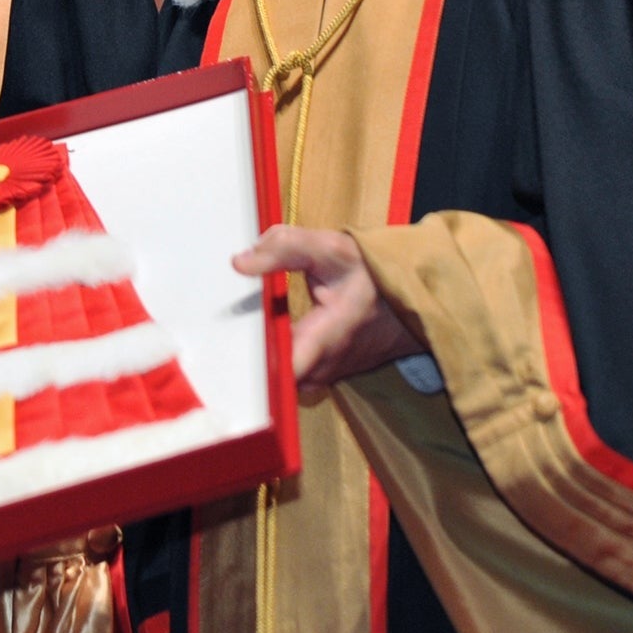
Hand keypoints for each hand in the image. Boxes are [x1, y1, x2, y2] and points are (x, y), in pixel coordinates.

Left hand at [232, 225, 422, 396]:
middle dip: (246, 364)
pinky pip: (294, 377)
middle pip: (274, 381)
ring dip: (261, 365)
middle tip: (219, 341)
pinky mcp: (328, 372)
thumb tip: (239, 262)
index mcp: (327, 336)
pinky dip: (276, 362)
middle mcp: (326, 365)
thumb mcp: (331, 249)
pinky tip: (260, 340)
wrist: (413, 295)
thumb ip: (285, 249)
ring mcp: (328, 373)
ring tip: (234, 341)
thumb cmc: (372, 273)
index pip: (285, 369)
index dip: (252, 366)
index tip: (223, 351)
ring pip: (284, 382)